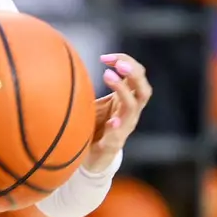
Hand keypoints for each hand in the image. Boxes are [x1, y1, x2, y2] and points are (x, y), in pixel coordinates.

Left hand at [84, 53, 150, 172]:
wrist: (91, 159)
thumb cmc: (94, 126)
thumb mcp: (94, 103)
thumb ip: (91, 87)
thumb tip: (73, 62)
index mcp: (126, 100)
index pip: (136, 75)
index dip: (125, 61)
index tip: (105, 57)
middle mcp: (130, 113)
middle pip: (143, 89)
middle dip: (134, 73)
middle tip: (119, 64)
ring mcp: (124, 129)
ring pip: (132, 107)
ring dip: (122, 90)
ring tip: (108, 76)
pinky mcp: (113, 145)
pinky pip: (118, 136)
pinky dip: (116, 127)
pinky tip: (113, 120)